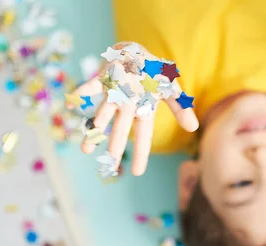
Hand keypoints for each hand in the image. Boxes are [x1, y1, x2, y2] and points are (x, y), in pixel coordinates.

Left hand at [66, 42, 198, 175]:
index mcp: (142, 111)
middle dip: (114, 147)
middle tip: (107, 166)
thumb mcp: (172, 89)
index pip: (143, 136)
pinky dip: (82, 93)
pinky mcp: (104, 80)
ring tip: (85, 149)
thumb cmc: (153, 74)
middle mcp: (126, 107)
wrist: (135, 53)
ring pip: (102, 115)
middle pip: (120, 130)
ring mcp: (113, 95)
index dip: (140, 154)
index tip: (138, 173)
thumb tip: (194, 128)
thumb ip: (181, 108)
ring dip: (93, 130)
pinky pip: (91, 87)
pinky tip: (71, 102)